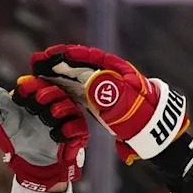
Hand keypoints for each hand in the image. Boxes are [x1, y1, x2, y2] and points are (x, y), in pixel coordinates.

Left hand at [0, 76, 87, 192]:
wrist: (31, 165)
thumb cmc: (18, 140)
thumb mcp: (2, 126)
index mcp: (35, 98)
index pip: (36, 84)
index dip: (30, 86)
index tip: (20, 94)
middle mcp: (53, 104)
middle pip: (56, 91)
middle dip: (47, 94)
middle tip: (37, 101)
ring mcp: (66, 119)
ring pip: (70, 107)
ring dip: (60, 108)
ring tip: (50, 115)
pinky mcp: (75, 134)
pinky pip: (79, 128)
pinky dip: (70, 129)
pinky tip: (58, 133)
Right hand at [30, 44, 188, 162]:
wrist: (156, 137)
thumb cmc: (145, 122)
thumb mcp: (131, 109)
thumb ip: (113, 94)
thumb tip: (92, 82)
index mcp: (119, 73)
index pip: (92, 59)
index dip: (72, 56)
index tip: (53, 55)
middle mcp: (109, 78)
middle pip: (81, 66)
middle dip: (58, 63)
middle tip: (36, 62)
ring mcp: (104, 90)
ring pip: (77, 78)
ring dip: (57, 75)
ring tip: (37, 73)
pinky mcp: (100, 102)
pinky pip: (78, 91)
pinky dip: (63, 88)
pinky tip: (49, 89)